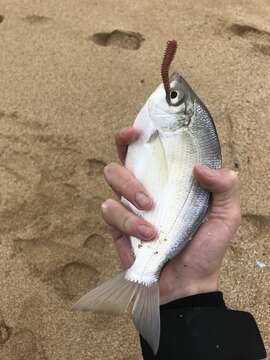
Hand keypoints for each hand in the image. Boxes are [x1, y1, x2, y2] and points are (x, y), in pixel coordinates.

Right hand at [101, 127, 240, 303]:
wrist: (188, 284)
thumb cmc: (206, 248)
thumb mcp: (226, 215)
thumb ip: (225, 187)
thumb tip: (200, 167)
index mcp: (167, 181)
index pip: (144, 150)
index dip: (133, 137)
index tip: (135, 133)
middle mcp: (143, 189)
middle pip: (118, 164)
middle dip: (128, 177)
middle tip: (150, 199)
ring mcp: (128, 208)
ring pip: (110, 185)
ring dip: (129, 203)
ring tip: (152, 228)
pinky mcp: (118, 228)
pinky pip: (110, 213)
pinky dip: (128, 224)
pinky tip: (147, 238)